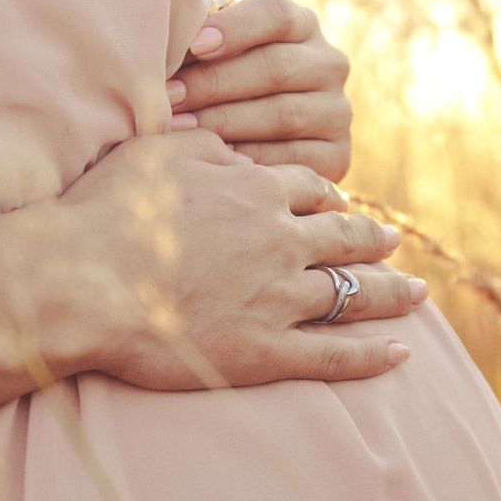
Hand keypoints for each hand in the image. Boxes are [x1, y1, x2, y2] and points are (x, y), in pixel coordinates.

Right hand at [47, 130, 427, 388]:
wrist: (85, 282)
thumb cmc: (109, 214)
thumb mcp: (158, 154)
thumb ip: (207, 145)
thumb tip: (237, 148)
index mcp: (257, 193)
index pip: (309, 190)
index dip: (328, 199)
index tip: (339, 206)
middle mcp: (281, 243)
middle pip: (344, 239)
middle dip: (374, 239)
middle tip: (393, 241)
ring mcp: (279, 301)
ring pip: (352, 294)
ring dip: (389, 293)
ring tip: (415, 294)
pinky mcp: (266, 353)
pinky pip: (333, 355)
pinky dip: (372, 355)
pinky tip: (401, 354)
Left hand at [165, 0, 353, 182]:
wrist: (263, 148)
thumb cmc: (222, 88)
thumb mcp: (217, 56)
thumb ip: (201, 42)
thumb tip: (165, 35)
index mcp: (302, 26)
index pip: (275, 14)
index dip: (235, 27)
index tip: (194, 45)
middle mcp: (329, 64)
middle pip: (275, 67)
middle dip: (215, 82)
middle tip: (169, 97)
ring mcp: (337, 112)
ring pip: (283, 113)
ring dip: (225, 121)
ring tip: (180, 128)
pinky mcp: (338, 156)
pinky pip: (292, 158)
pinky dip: (249, 158)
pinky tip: (213, 159)